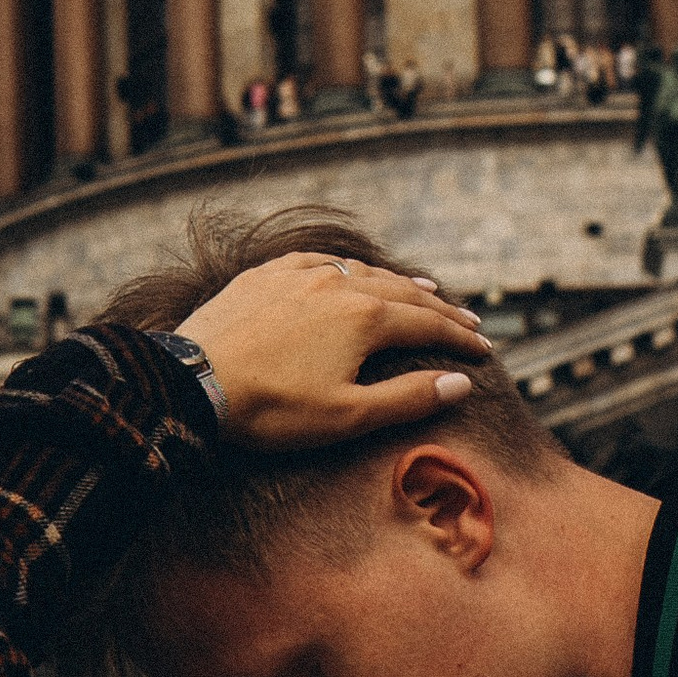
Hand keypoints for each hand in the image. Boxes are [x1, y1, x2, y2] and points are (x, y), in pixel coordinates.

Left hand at [182, 253, 484, 451]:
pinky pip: (319, 261)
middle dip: (440, 309)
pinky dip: (348, 267)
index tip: (484, 350)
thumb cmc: (272, 408)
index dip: (460, 338)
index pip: (428, 324)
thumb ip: (409, 398)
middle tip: (468, 320)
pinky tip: (349, 272)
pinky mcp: (265, 275)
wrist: (193, 382)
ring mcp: (299, 274)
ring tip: (422, 289)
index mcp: (365, 317)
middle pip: (403, 292)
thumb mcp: (348, 415)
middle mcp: (338, 283)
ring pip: (363, 270)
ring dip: (398, 282)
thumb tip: (461, 384)